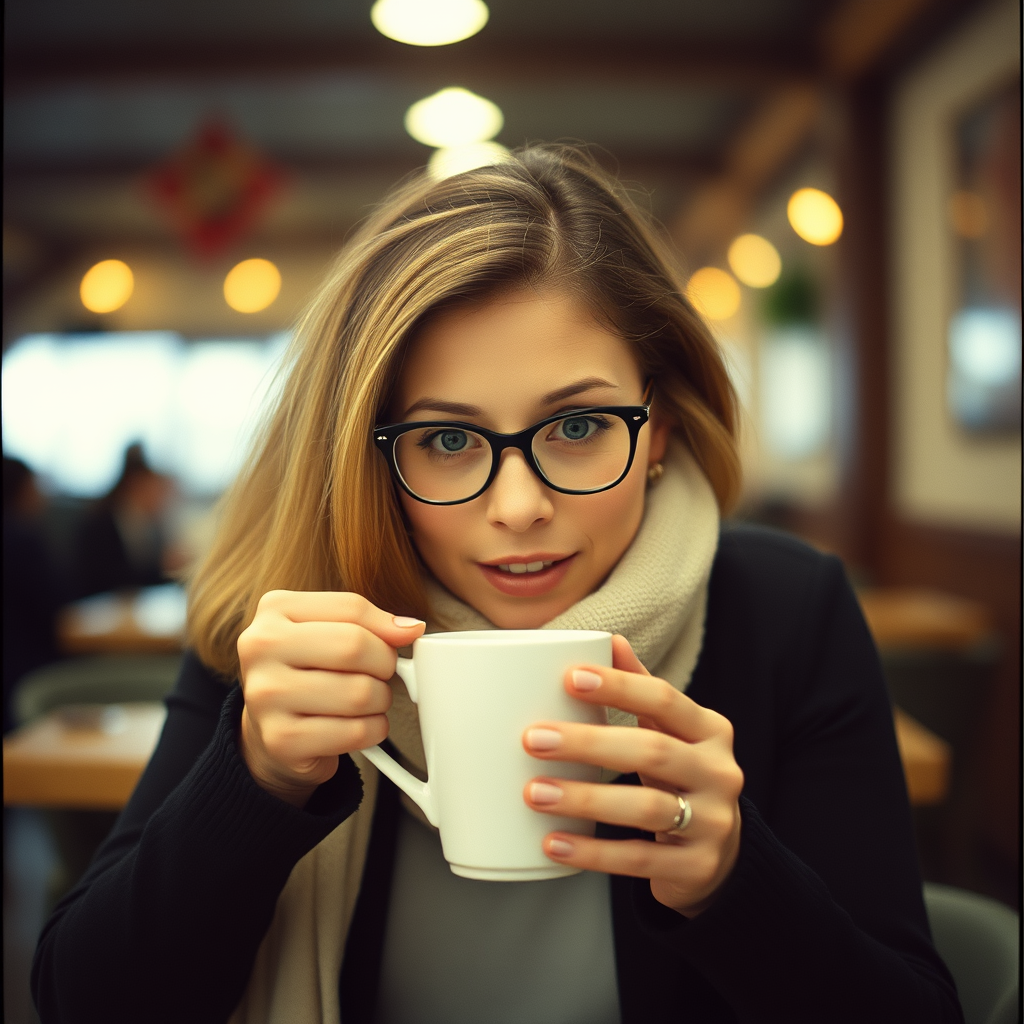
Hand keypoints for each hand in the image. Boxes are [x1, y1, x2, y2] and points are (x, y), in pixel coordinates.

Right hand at [237, 591, 424, 806]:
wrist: (273, 731)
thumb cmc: (310, 670)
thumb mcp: (330, 630)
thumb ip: (369, 622)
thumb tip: (412, 628)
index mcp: (275, 609)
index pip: (352, 608)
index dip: (387, 628)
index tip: (402, 639)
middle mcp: (260, 648)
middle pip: (355, 647)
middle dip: (384, 664)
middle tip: (380, 674)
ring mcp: (265, 695)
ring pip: (360, 693)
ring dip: (380, 701)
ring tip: (367, 701)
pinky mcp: (280, 739)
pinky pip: (355, 731)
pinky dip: (373, 730)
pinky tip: (361, 725)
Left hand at [522, 634, 742, 916]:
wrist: (720, 855)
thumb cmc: (682, 778)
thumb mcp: (672, 733)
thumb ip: (642, 690)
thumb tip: (609, 640)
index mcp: (710, 730)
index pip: (664, 699)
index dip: (619, 687)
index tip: (571, 678)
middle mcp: (719, 772)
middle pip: (651, 751)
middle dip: (588, 743)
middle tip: (533, 739)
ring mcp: (712, 822)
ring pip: (645, 807)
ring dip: (584, 798)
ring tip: (534, 792)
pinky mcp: (696, 867)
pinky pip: (639, 859)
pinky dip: (592, 853)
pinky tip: (553, 842)